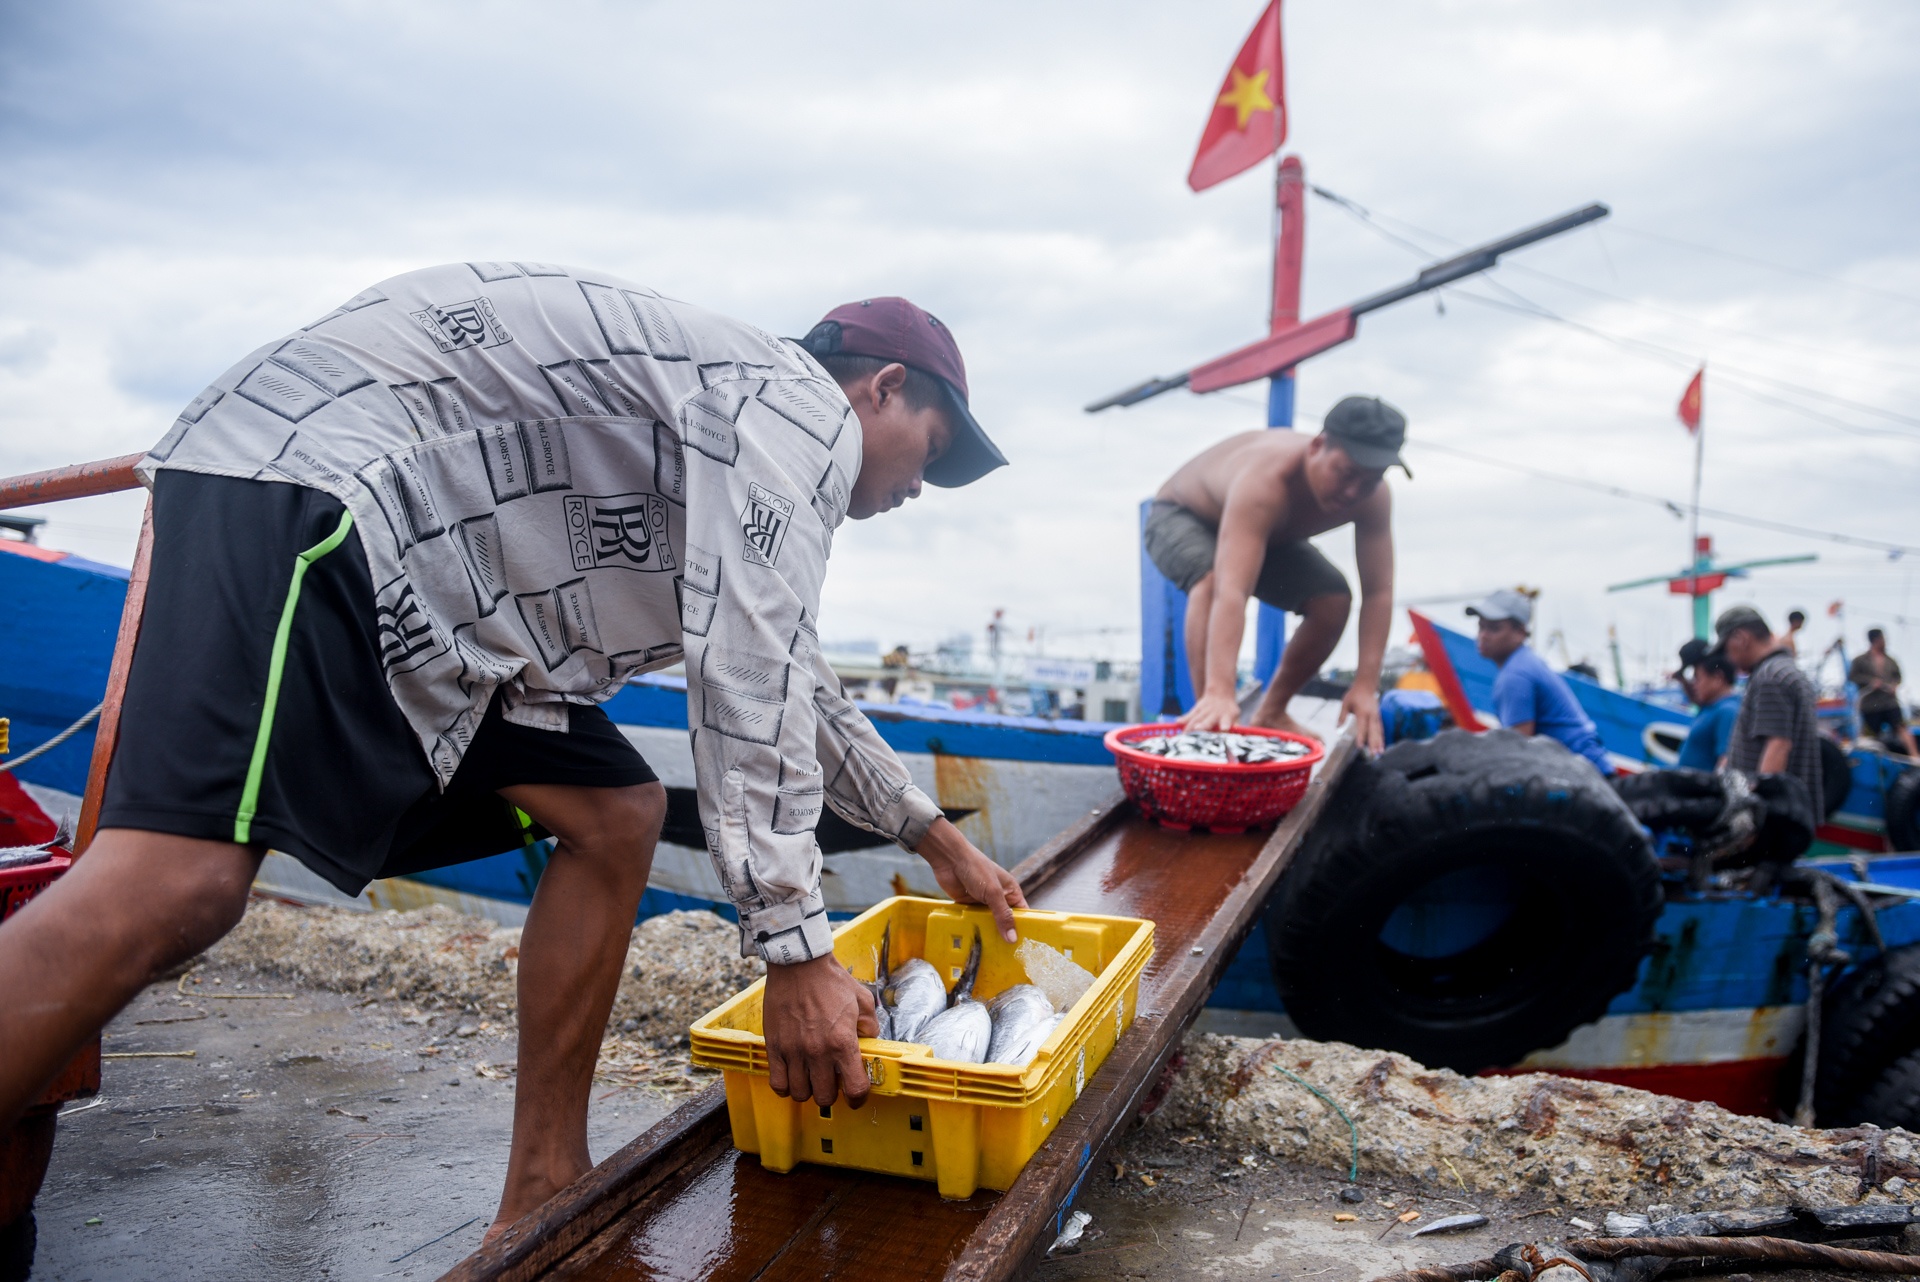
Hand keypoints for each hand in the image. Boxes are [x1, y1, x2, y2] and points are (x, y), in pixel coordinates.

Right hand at [762, 954, 878, 1108]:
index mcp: (843, 1042)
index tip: (856, 1096)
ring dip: (808, 1090)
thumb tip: (869, 1042)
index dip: (858, 1098)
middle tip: (831, 1082)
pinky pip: (777, 1082)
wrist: (799, 964)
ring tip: (811, 1078)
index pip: (854, 1088)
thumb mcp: (863, 1000)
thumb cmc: (831, 980)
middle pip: (824, 1097)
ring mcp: (794, 1051)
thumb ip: (870, 1026)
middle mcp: (818, 1052)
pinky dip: (785, 1086)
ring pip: (800, 1094)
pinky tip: (792, 1076)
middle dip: (831, 1094)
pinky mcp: (775, 1046)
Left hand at [914, 818, 1027, 943]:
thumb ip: (1002, 915)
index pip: (1022, 913)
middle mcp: (998, 898)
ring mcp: (983, 902)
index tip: (1025, 945)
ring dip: (989, 933)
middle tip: (1009, 955)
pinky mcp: (968, 905)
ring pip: (989, 923)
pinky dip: (974, 928)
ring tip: (992, 953)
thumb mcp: (993, 893)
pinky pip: (974, 921)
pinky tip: (975, 942)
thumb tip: (1013, 938)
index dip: (1024, 928)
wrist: (949, 859)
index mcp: (1010, 891)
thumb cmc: (976, 868)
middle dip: (1005, 934)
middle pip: (1005, 921)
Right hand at [1180, 691, 1240, 732]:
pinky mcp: (1197, 709)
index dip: (1225, 725)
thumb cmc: (1229, 710)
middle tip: (1198, 729)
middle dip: (1203, 725)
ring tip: (1184, 735)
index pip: (1226, 721)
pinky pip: (1190, 714)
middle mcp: (1215, 714)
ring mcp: (1205, 711)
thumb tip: (1234, 737)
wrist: (1220, 693)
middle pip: (1208, 721)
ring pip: (1196, 719)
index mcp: (1227, 716)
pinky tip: (1178, 722)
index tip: (1224, 728)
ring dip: (1190, 726)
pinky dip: (1184, 719)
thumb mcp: (1236, 715)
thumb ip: (1234, 725)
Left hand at [1339, 685, 1382, 752]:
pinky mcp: (1378, 717)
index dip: (1361, 737)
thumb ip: (1342, 716)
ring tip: (1379, 753)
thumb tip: (1337, 729)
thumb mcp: (1345, 703)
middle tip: (1373, 754)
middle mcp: (1371, 715)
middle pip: (1373, 732)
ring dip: (1379, 743)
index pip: (1362, 727)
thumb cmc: (1354, 694)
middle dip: (1373, 744)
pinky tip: (1381, 745)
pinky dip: (1381, 738)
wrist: (1366, 685)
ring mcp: (1376, 716)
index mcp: (1362, 712)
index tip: (1360, 746)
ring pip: (1378, 731)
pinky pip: (1380, 729)